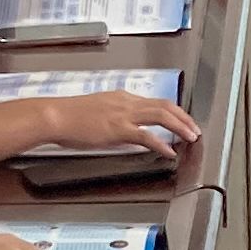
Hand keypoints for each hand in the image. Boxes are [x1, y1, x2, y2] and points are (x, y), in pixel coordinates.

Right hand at [72, 95, 199, 156]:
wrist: (55, 116)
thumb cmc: (70, 117)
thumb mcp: (97, 111)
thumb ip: (114, 116)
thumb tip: (124, 127)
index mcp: (122, 98)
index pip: (155, 102)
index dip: (173, 111)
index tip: (182, 120)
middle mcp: (126, 102)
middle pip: (165, 106)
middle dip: (184, 118)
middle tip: (195, 129)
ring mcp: (123, 114)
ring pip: (161, 116)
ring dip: (180, 127)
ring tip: (190, 138)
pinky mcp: (118, 129)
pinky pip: (146, 136)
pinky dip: (161, 143)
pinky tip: (169, 151)